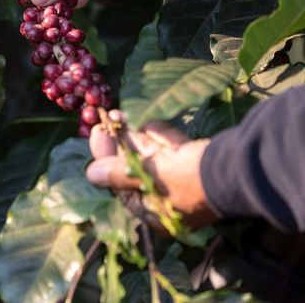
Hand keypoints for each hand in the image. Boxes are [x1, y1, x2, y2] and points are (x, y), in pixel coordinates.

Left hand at [86, 113, 218, 228]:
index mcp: (159, 215)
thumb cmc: (189, 178)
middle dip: (121, 146)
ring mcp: (187, 183)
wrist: (241, 167)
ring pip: (155, 158)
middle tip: (105, 122)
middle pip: (138, 171)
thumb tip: (92, 174)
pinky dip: (161, 136)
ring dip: (137, 137)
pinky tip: (147, 122)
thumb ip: (120, 174)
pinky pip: (173, 150)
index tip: (97, 136)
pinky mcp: (200, 163)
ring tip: (120, 117)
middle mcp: (172, 202)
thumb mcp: (150, 176)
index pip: (124, 188)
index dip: (107, 161)